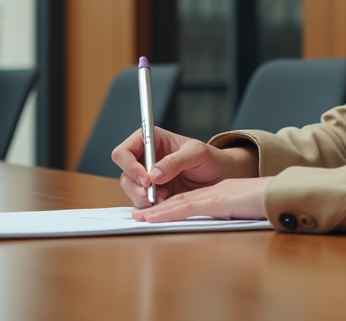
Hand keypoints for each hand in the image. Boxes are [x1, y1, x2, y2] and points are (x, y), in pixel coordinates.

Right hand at [111, 127, 258, 207]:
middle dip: (135, 185)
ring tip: (163, 196)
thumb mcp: (196, 153)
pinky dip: (150, 205)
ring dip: (142, 196)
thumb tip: (154, 174)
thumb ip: (175, 161)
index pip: (125, 150)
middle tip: (150, 193)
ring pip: (130, 188)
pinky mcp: (153, 192)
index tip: (145, 177)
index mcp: (152, 140)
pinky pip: (141, 201)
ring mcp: (148, 176)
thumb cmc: (210, 158)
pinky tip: (165, 201)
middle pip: (124, 172)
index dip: (129, 164)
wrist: (221, 177)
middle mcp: (146, 158)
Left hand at [131, 177, 271, 222]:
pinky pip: (187, 207)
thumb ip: (236, 212)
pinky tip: (154, 217)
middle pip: (182, 199)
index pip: (193, 199)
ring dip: (158, 210)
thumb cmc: (271, 202)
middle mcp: (215, 192)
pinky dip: (168, 213)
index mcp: (223, 193)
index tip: (158, 212)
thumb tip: (230, 220)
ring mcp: (215, 196)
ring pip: (180, 202)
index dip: (173, 205)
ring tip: (140, 217)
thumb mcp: (249, 207)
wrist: (283, 193)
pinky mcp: (217, 202)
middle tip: (141, 214)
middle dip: (160, 206)